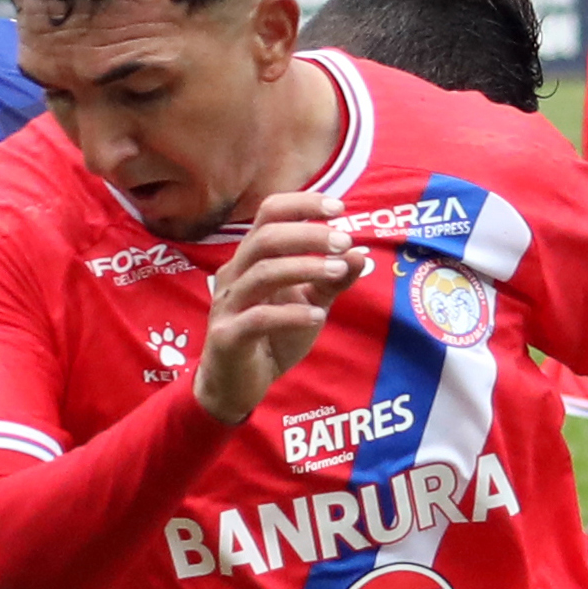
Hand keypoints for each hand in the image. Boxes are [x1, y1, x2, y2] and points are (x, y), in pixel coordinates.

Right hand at [195, 191, 360, 423]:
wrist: (236, 385)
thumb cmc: (271, 336)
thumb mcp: (309, 304)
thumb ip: (331, 280)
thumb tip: (359, 253)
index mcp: (251, 258)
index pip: (269, 213)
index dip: (302, 203)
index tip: (339, 208)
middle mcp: (235, 274)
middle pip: (265, 237)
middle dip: (308, 235)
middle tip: (344, 241)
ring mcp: (228, 304)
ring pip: (262, 273)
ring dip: (305, 268)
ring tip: (339, 271)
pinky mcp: (228, 336)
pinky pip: (258, 318)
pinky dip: (291, 314)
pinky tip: (318, 316)